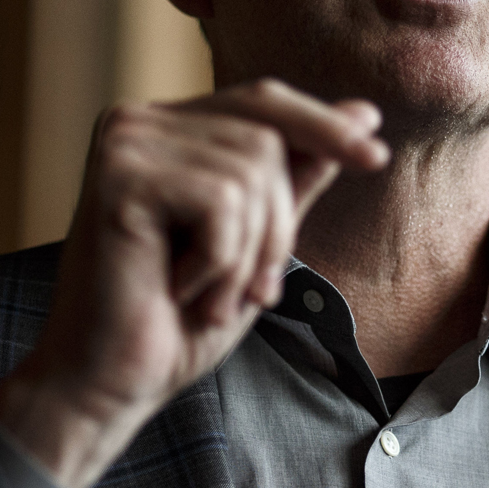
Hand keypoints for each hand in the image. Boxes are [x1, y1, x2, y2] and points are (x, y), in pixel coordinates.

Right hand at [0, 78, 389, 487]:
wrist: (110, 384)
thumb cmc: (178, 322)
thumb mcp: (259, 242)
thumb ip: (300, 176)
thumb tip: (365, 111)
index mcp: (167, 131)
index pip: (263, 103)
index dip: (323, 125)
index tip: (378, 156)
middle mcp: (139, 123)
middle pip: (268, 137)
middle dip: (277, 224)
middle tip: (249, 291)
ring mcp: (123, 142)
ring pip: (251, 170)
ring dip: (247, 253)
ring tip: (205, 295)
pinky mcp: (118, 175)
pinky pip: (221, 201)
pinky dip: (219, 261)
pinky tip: (176, 289)